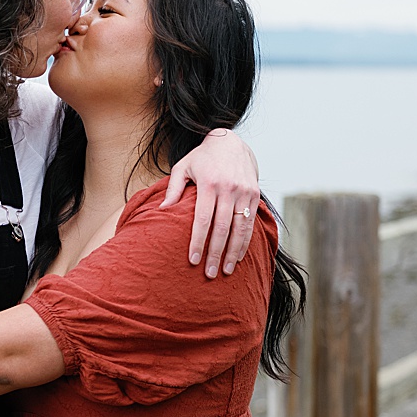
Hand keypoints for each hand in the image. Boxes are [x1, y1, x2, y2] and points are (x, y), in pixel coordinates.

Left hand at [161, 128, 259, 278]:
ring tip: (225, 270)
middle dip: (215, 253)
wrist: (231, 142)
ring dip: (233, 252)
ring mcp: (245, 193)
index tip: (193, 260)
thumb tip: (161, 211)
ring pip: (240, 228)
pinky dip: (245, 241)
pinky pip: (251, 222)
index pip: (203, 220)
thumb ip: (172, 189)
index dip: (198, 241)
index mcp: (210, 184)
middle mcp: (230, 189)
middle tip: (209, 274)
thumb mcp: (182, 167)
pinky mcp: (255, 195)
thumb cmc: (201, 158)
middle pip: (222, 228)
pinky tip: (238, 256)